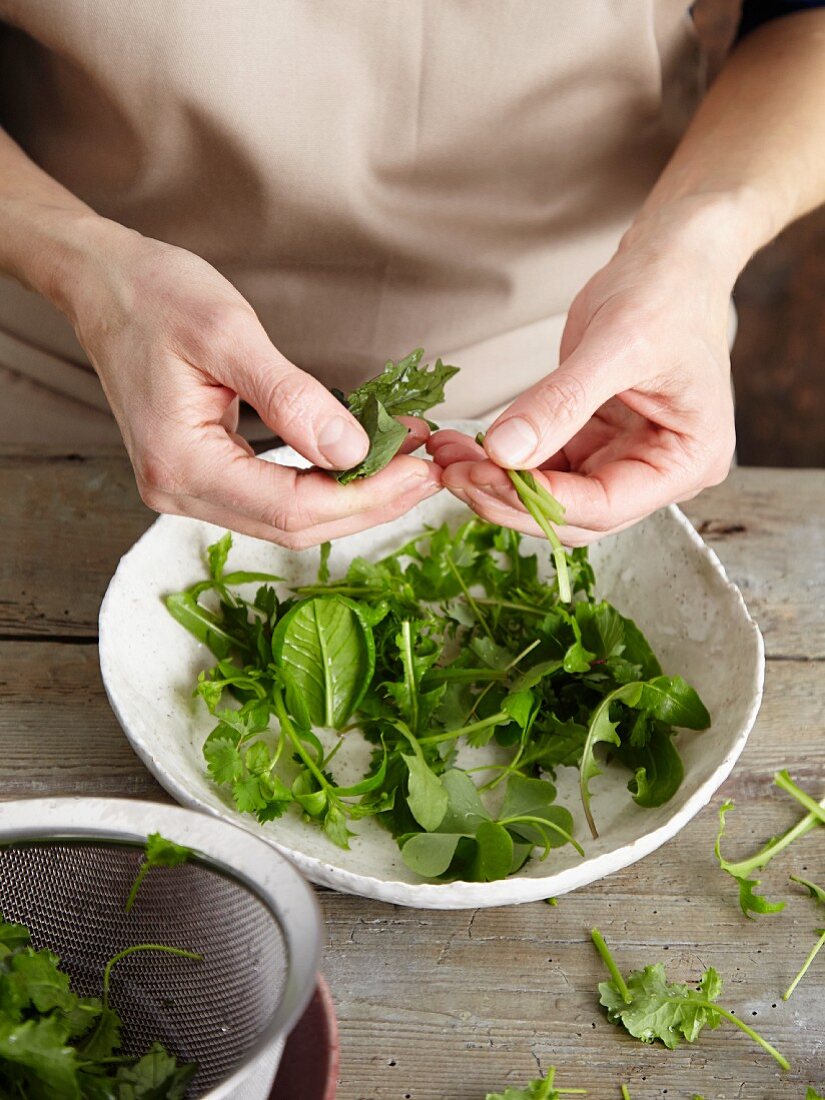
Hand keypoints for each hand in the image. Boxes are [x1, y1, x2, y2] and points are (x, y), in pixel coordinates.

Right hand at [64, 223, 440, 546]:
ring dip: (354, 498)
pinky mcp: (202, 475)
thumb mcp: (227, 333)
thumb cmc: (154, 295)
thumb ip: (291, 397)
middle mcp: (178, 492)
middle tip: (430, 474)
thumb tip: (352, 452)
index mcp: (180, 465)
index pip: (291, 508)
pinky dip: (326, 484)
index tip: (422, 470)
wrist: (103, 284)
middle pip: (294, 526)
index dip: (365, 497)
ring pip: (288, 519)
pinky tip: (365, 461)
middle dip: (370, 504)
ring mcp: (187, 489)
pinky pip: (274, 497)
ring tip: (410, 467)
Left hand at [429, 206, 736, 544]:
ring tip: (447, 458)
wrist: (671, 259)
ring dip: (498, 483)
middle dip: (510, 498)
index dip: (540, 499)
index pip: (605, 505)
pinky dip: (503, 462)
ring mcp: (626, 460)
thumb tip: (505, 453)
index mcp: (689, 459)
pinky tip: (465, 446)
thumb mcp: (616, 342)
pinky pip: (544, 467)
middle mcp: (661, 472)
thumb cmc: (665, 291)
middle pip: (575, 514)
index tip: (482, 478)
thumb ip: (561, 401)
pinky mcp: (594, 442)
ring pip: (553, 496)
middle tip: (453, 474)